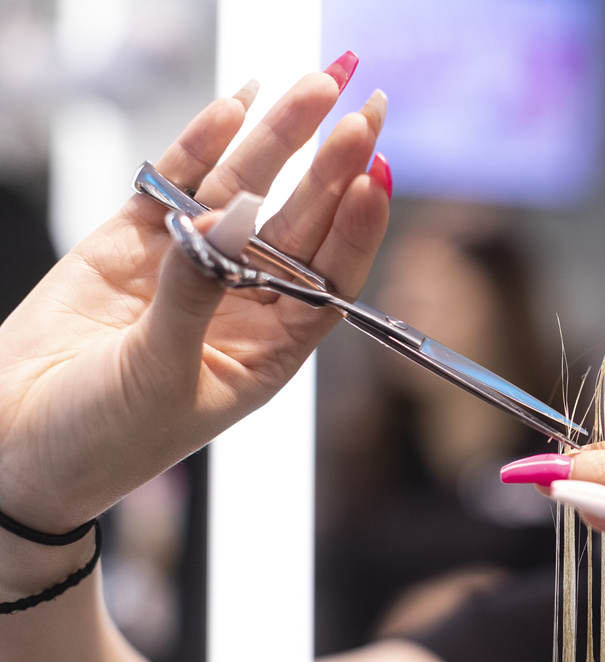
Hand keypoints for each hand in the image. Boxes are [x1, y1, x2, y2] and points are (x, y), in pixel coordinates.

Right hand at [0, 68, 389, 539]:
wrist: (12, 445)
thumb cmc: (103, 439)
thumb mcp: (160, 377)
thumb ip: (191, 298)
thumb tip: (221, 226)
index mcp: (269, 348)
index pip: (329, 276)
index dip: (356, 225)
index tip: (378, 174)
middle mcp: (240, 301)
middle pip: (299, 221)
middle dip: (333, 164)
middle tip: (364, 108)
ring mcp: (189, 266)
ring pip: (245, 190)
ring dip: (279, 137)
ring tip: (316, 84)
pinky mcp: (133, 242)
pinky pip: (178, 183)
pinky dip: (203, 143)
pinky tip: (240, 104)